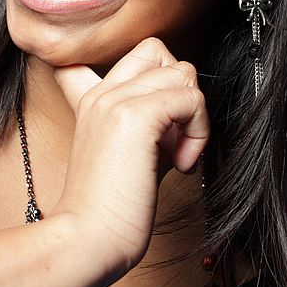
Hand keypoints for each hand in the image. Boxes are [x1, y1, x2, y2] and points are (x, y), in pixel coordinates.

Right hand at [51, 37, 208, 274]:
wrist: (89, 235)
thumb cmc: (110, 205)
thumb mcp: (133, 150)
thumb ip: (154, 122)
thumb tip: (187, 108)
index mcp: (92, 97)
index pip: (127, 54)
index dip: (154, 77)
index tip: (159, 123)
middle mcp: (101, 92)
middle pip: (158, 51)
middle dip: (179, 89)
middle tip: (173, 134)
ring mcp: (115, 100)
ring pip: (181, 72)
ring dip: (192, 114)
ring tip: (176, 152)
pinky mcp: (135, 116)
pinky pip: (191, 99)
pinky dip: (198, 131)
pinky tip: (179, 163)